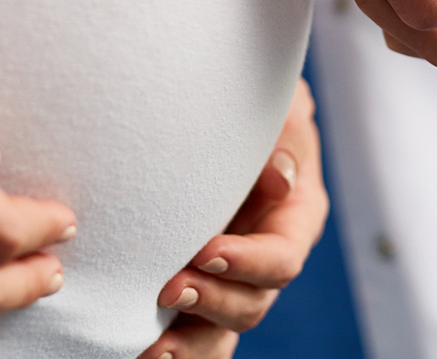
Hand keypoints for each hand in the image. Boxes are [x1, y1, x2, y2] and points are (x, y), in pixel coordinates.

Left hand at [137, 79, 328, 358]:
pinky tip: (140, 353)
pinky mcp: (197, 284)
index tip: (205, 251)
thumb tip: (280, 178)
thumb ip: (284, 137)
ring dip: (189, 342)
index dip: (248, 263)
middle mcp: (266, 256)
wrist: (218, 105)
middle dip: (212, 301)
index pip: (283, 259)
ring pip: (222, 330)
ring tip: (152, 350)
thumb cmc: (252, 102)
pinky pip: (192, 333)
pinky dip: (172, 350)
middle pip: (253, 303)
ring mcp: (231, 278)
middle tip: (168, 289)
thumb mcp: (278, 107)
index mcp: (296, 217)